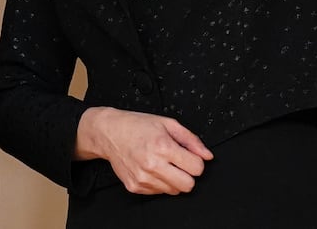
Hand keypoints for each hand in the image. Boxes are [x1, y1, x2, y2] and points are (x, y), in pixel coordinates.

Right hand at [75, 106, 212, 194]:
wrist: (109, 133)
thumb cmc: (136, 125)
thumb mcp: (167, 123)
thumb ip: (191, 140)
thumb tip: (207, 155)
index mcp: (163, 147)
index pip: (196, 168)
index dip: (196, 161)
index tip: (189, 156)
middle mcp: (152, 165)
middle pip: (188, 185)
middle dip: (188, 174)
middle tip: (179, 163)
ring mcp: (143, 178)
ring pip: (174, 191)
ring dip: (173, 179)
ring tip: (163, 164)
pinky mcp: (135, 187)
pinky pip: (159, 193)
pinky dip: (159, 182)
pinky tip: (152, 168)